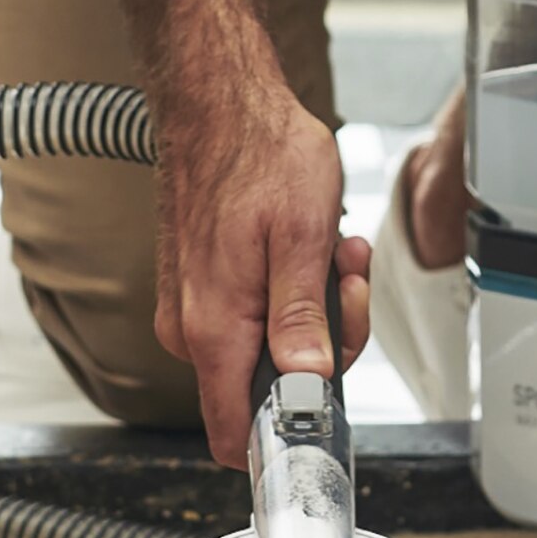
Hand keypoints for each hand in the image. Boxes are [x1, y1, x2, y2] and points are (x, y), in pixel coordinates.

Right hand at [153, 85, 370, 465]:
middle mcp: (193, 330)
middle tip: (343, 283)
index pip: (235, 435)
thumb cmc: (258, 152)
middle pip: (270, 390)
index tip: (329, 403)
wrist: (218, 101)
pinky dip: (292, 292)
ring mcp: (195, 312)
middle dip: (325, 344)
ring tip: (330, 250)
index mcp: (215, 328)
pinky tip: (309, 247)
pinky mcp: (203, 293)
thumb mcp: (303, 238)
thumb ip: (302, 321)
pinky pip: (259, 319)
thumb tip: (308, 383)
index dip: (288, 434)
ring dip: (315, 310)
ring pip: (272, 350)